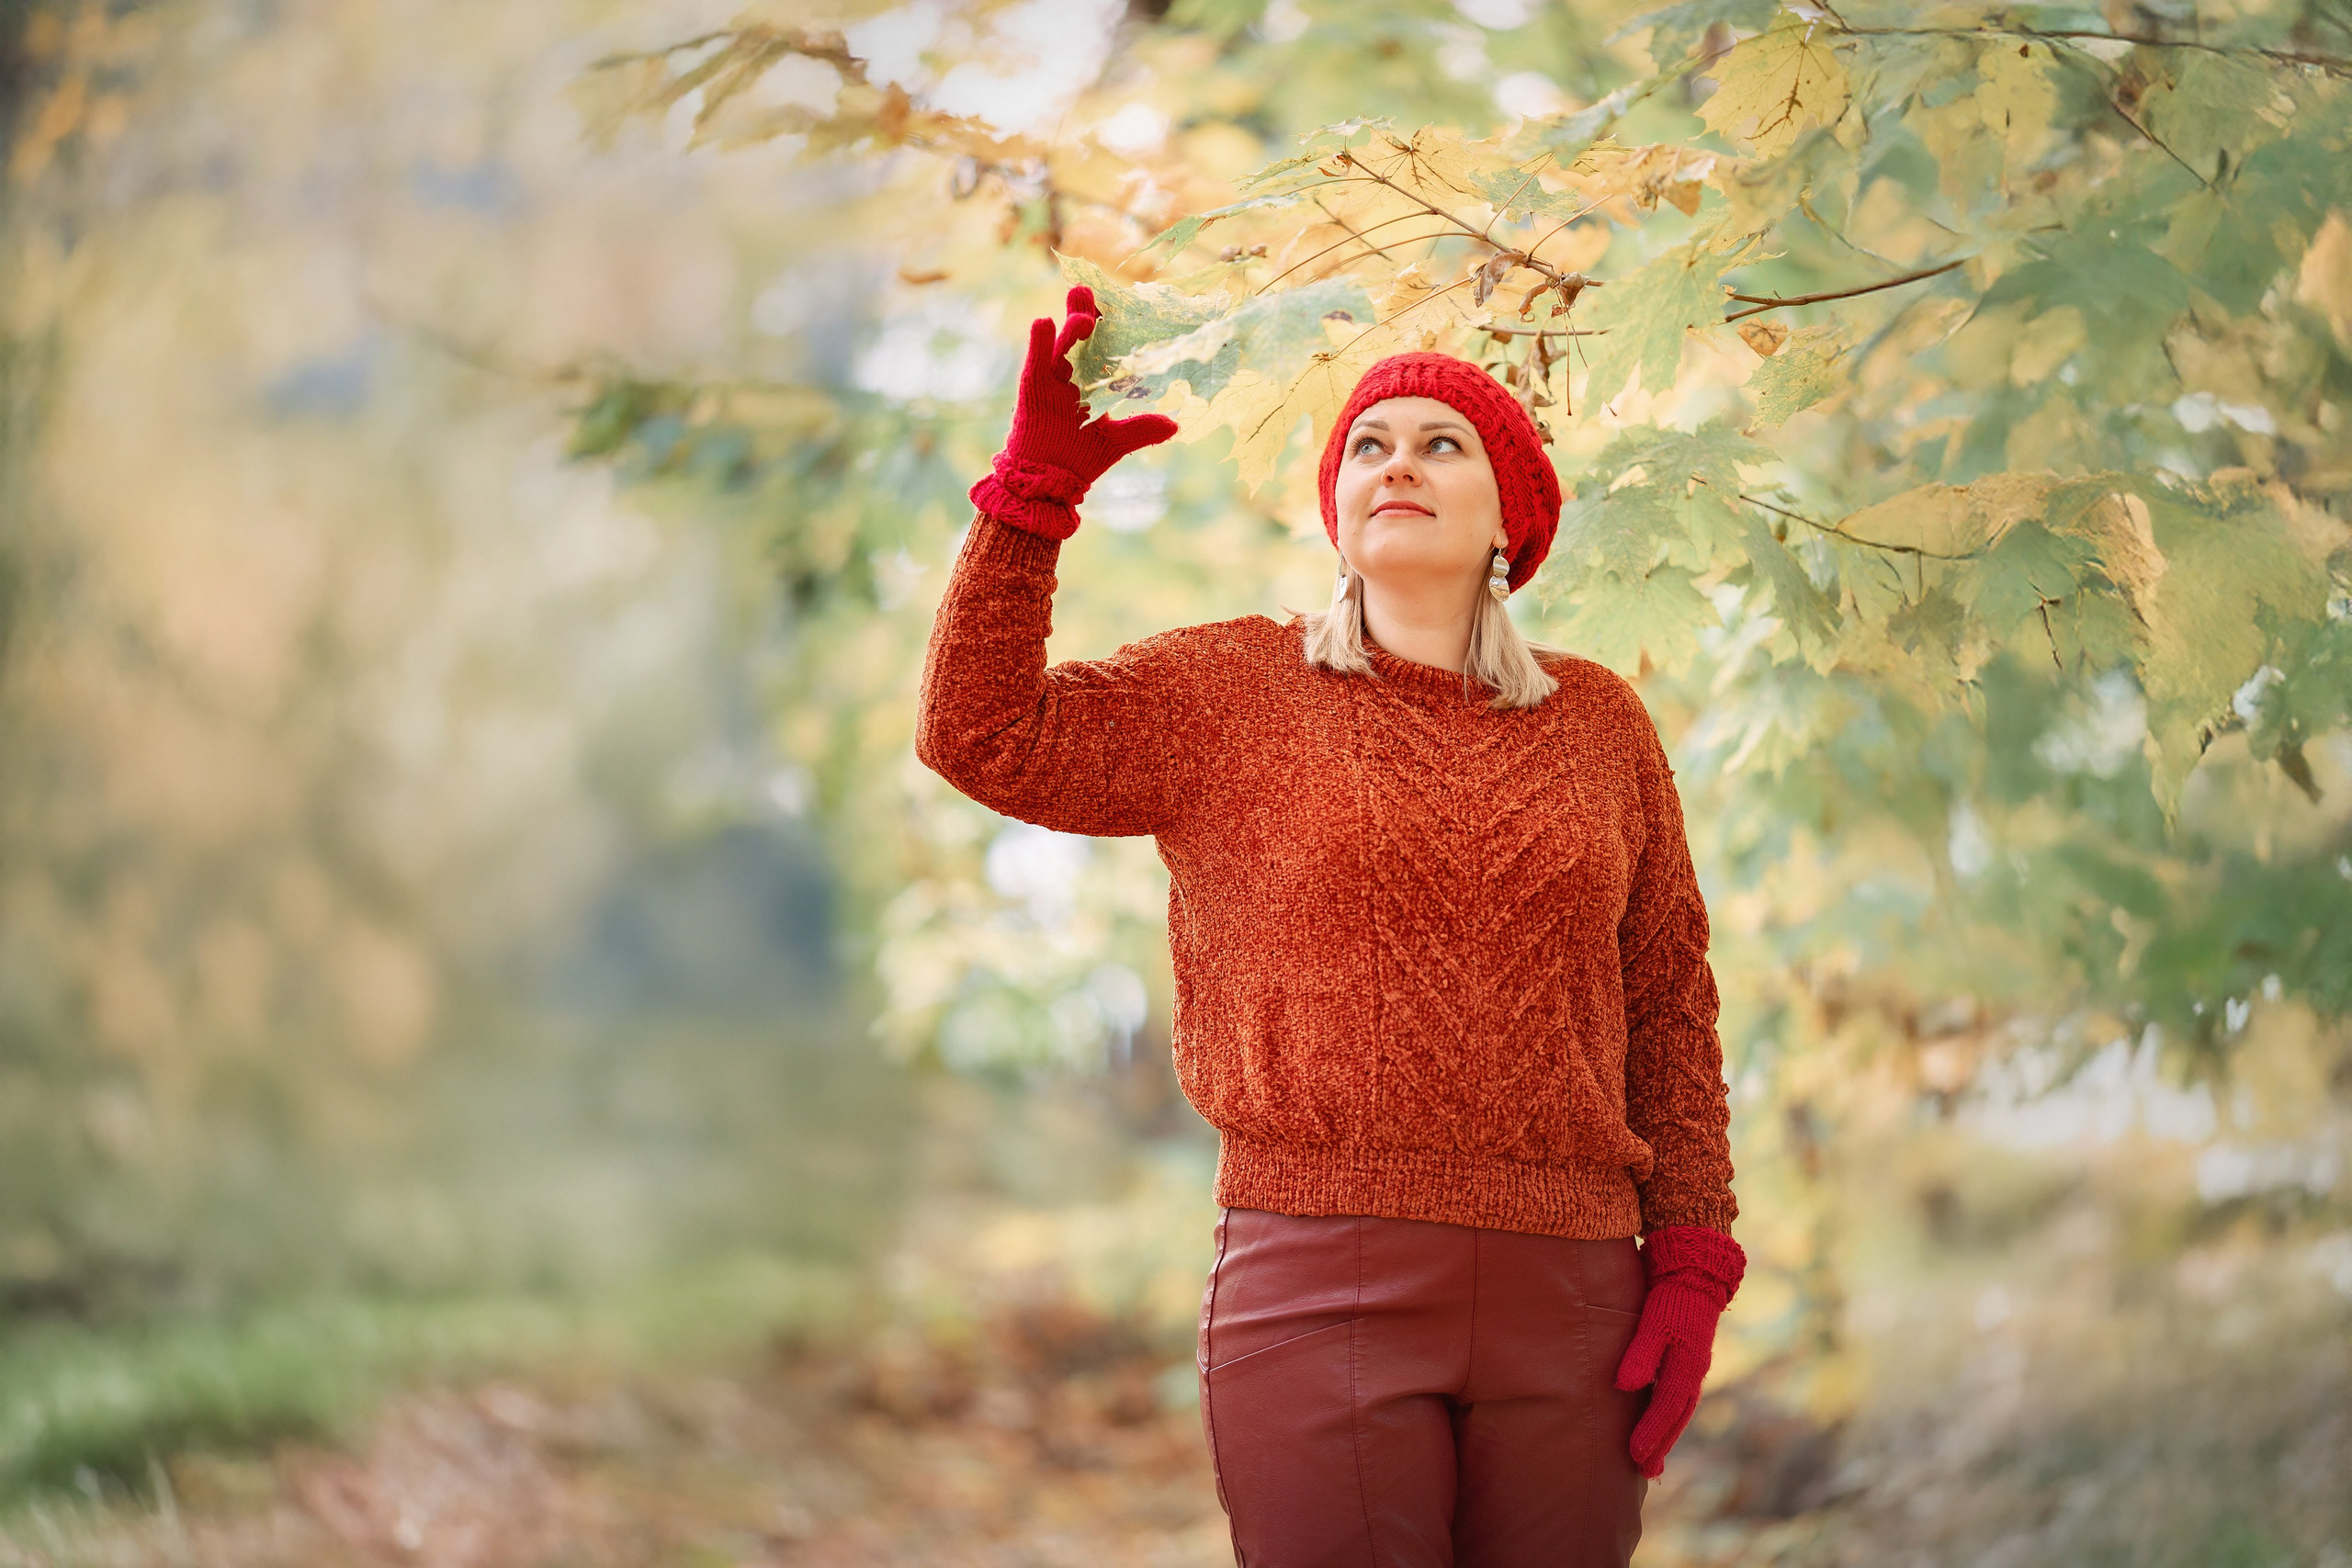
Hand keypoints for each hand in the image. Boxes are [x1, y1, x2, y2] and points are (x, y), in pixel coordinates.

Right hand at [969, 285, 1178, 539]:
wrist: (1048, 481)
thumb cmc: (1080, 458)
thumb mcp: (1117, 441)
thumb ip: (1142, 429)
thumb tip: (1175, 424)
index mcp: (1092, 382)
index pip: (1102, 346)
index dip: (1110, 326)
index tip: (1122, 307)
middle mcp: (1071, 375)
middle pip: (1079, 337)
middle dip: (1084, 312)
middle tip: (1089, 290)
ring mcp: (1051, 379)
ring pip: (1061, 345)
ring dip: (1071, 330)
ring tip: (1083, 318)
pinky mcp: (1031, 388)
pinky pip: (1034, 360)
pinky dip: (1038, 341)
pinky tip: (1044, 321)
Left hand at [1614, 1225, 1745, 1478]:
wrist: (1695, 1271)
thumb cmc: (1671, 1296)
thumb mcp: (1654, 1321)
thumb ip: (1641, 1354)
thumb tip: (1624, 1387)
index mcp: (1687, 1366)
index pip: (1666, 1408)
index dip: (1651, 1433)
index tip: (1635, 1456)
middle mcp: (1694, 1371)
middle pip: (1677, 1417)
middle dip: (1661, 1444)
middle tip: (1645, 1470)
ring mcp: (1693, 1366)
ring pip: (1679, 1409)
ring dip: (1666, 1434)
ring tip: (1652, 1460)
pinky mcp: (1686, 1359)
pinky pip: (1677, 1396)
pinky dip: (1668, 1416)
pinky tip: (1659, 1424)